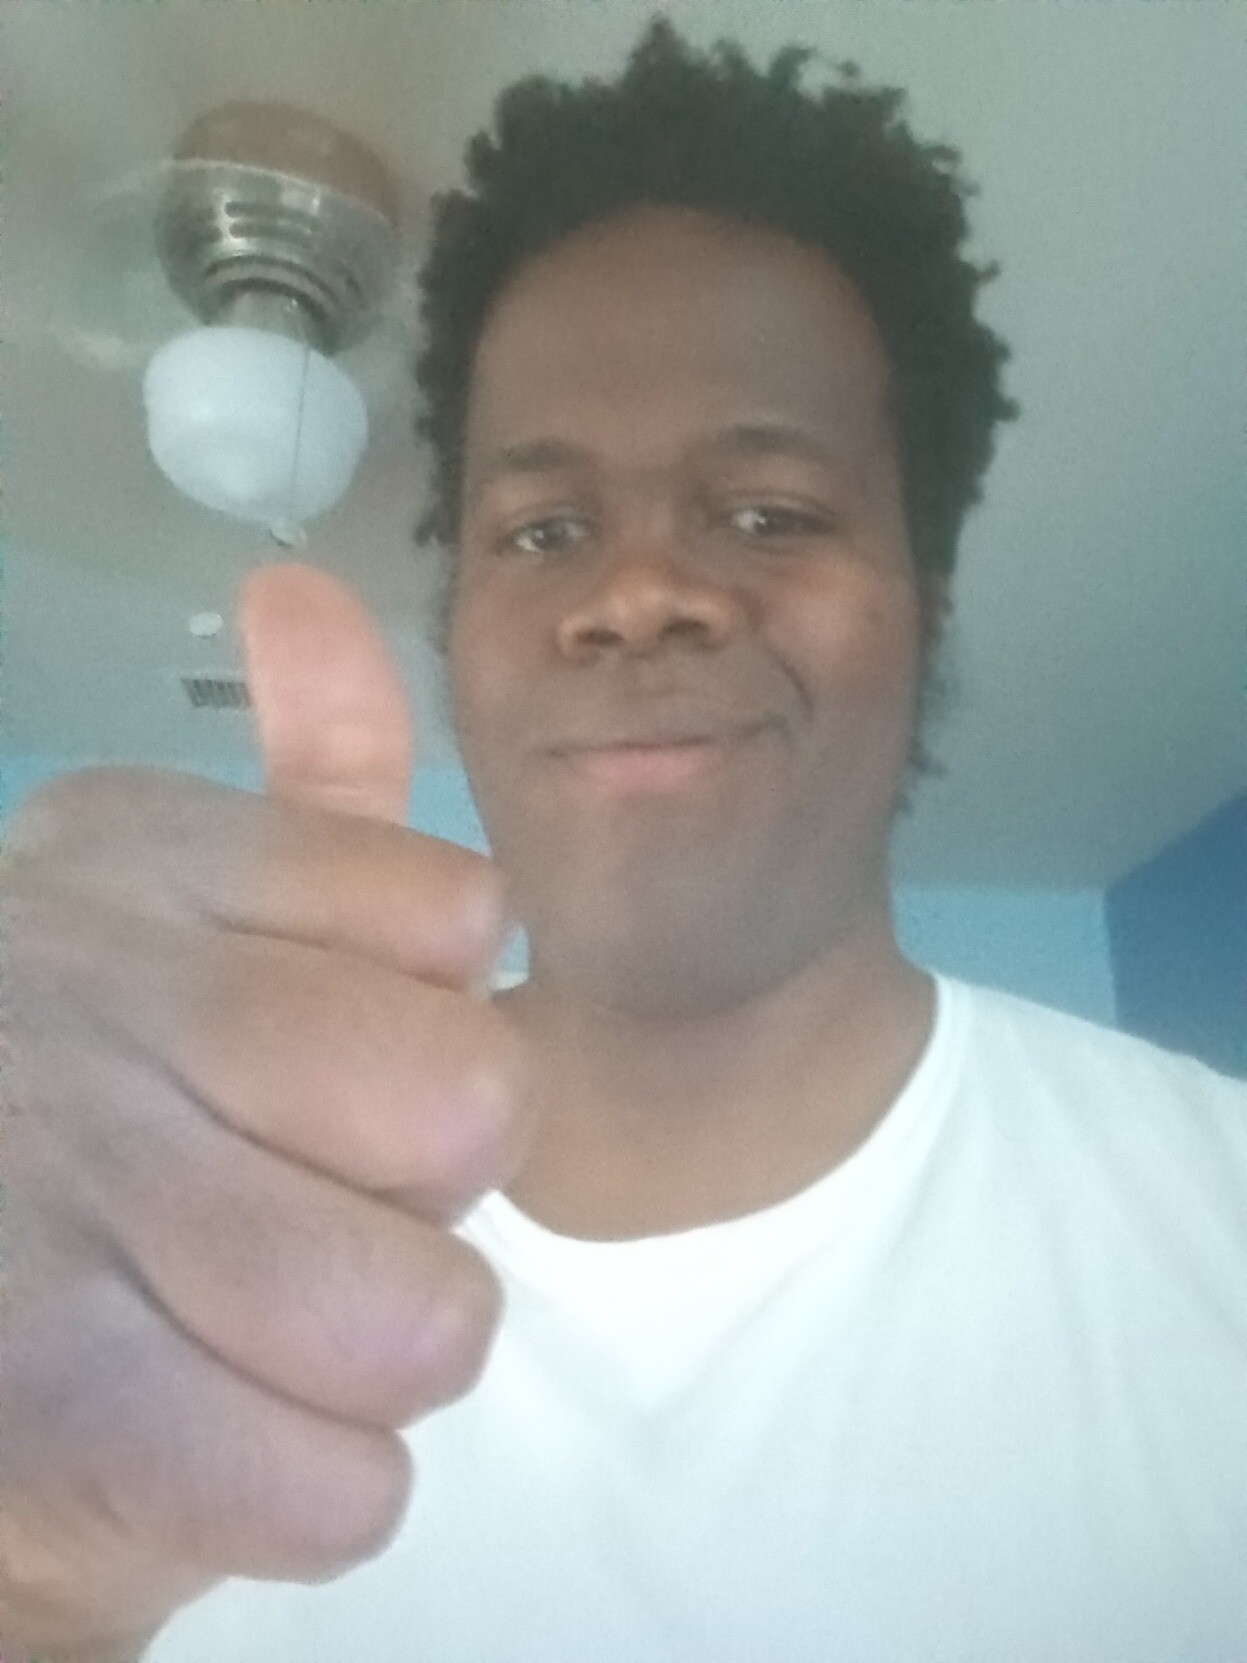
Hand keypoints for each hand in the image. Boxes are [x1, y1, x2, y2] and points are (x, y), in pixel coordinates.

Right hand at [0, 564, 533, 1659]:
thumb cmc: (104, 1092)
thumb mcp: (193, 900)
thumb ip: (301, 777)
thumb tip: (302, 583)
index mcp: (143, 857)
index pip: (458, 918)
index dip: (437, 1018)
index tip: (330, 1058)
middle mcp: (89, 993)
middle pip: (470, 1106)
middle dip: (426, 1185)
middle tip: (312, 1192)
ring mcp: (59, 1205)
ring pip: (420, 1317)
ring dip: (376, 1347)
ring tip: (264, 1318)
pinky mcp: (58, 1422)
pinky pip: (342, 1487)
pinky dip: (314, 1485)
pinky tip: (219, 1424)